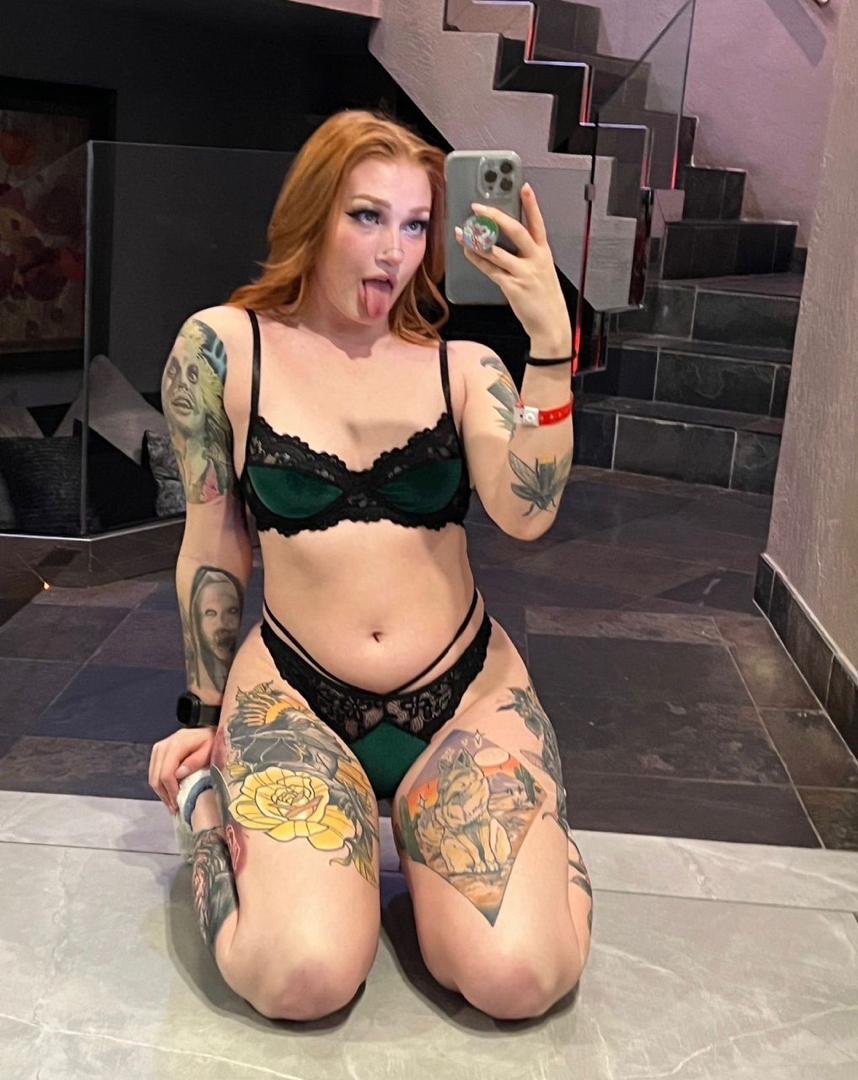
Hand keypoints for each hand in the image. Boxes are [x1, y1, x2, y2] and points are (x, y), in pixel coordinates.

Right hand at [148, 726, 216, 814]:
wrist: (205, 732)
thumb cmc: (210, 741)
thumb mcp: (209, 750)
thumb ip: (195, 761)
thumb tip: (179, 774)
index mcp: (176, 745)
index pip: (166, 773)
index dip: (171, 790)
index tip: (178, 803)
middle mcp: (163, 746)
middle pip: (156, 777)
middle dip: (165, 795)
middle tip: (174, 808)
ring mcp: (158, 749)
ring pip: (153, 777)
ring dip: (162, 793)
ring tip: (172, 804)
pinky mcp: (157, 754)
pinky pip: (154, 773)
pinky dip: (161, 786)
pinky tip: (169, 794)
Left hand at [454, 181, 570, 344]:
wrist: (551, 325)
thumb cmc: (545, 299)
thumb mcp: (542, 272)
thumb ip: (527, 256)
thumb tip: (504, 242)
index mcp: (544, 253)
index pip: (538, 223)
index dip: (532, 204)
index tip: (524, 187)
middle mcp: (535, 260)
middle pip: (515, 231)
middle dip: (495, 216)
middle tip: (478, 208)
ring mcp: (524, 273)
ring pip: (496, 251)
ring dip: (477, 240)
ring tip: (463, 231)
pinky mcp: (512, 287)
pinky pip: (490, 269)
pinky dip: (476, 259)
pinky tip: (467, 251)